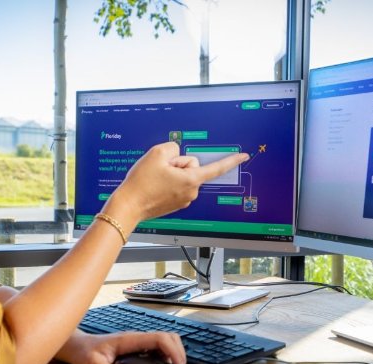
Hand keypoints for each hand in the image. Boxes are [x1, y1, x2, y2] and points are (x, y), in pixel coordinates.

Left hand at [56, 330, 185, 363]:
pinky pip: (158, 347)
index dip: (173, 351)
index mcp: (129, 340)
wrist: (77, 346)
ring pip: (165, 340)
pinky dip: (167, 355)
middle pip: (168, 336)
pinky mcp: (137, 347)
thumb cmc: (84, 354)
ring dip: (175, 352)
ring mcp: (138, 341)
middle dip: (179, 351)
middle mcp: (136, 338)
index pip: (159, 338)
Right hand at [107, 142, 248, 224]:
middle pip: (191, 166)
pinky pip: (175, 185)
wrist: (128, 206)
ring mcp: (184, 199)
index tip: (243, 156)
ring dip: (170, 173)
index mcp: (191, 180)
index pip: (216, 167)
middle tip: (160, 170)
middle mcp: (191, 192)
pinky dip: (167, 182)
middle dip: (177, 164)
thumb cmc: (141, 183)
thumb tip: (177, 156)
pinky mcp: (175, 203)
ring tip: (154, 180)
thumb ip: (174, 148)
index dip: (231, 160)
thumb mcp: (157, 153)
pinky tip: (154, 185)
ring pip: (182, 176)